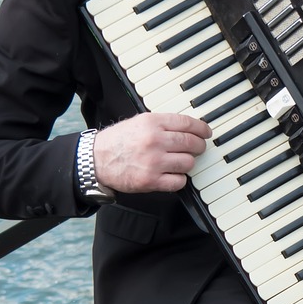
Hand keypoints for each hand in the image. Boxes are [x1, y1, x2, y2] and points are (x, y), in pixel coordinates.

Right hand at [93, 112, 212, 194]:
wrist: (96, 160)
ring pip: (188, 162)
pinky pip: (179, 181)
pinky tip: (173, 175)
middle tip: (198, 148)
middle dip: (199, 146)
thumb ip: (163, 124)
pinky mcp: (151, 180)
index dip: (201, 129)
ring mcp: (154, 162)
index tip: (206, 132)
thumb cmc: (118, 141)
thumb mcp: (139, 122)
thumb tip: (189, 128)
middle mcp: (154, 141)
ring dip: (188, 163)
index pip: (187, 123)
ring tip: (181, 162)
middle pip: (191, 143)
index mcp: (152, 123)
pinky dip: (179, 179)